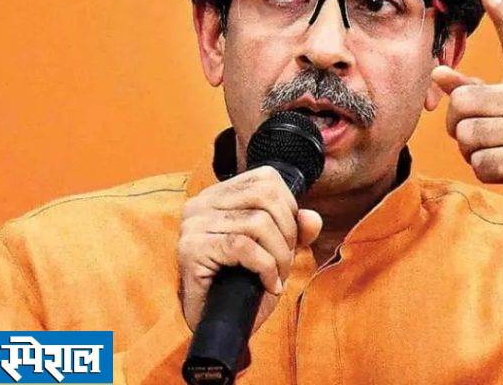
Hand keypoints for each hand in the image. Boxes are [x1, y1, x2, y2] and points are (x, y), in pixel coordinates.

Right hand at [176, 166, 322, 331]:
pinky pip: (243, 246)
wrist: (217, 324)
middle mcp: (201, 203)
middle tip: (284, 263)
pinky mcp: (191, 249)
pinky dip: (265, 267)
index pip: (266, 178)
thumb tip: (312, 218)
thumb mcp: (275, 252)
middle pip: (265, 196)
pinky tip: (268, 285)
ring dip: (278, 255)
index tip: (288, 239)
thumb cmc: (242, 285)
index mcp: (218, 195)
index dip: (288, 207)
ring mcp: (193, 225)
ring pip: (258, 222)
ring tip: (275, 277)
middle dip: (287, 232)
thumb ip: (295, 230)